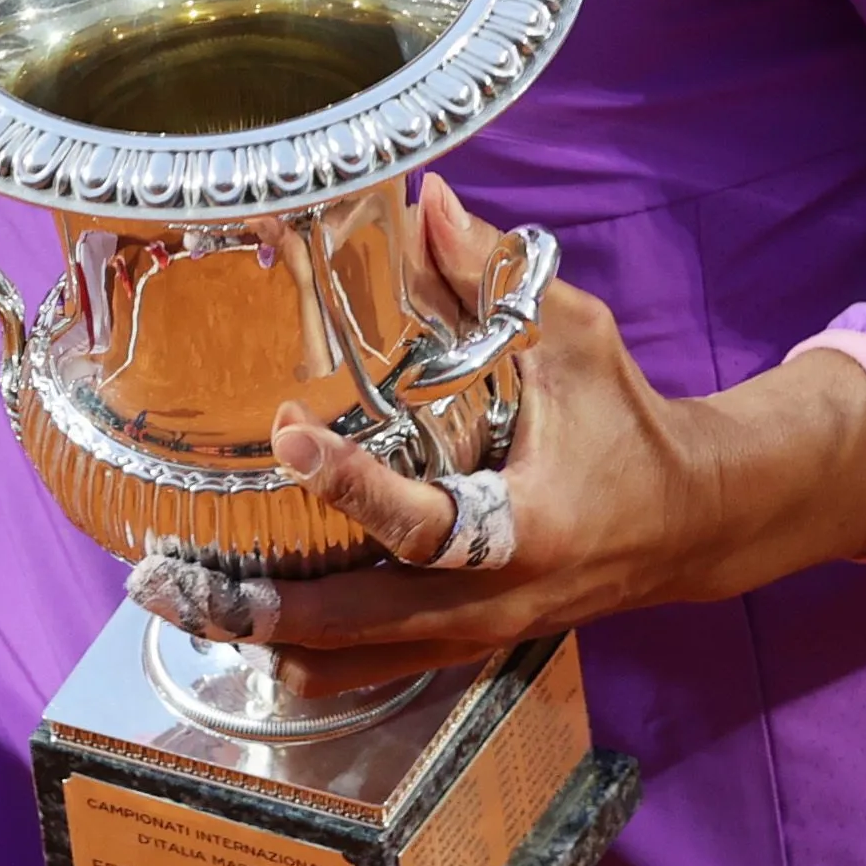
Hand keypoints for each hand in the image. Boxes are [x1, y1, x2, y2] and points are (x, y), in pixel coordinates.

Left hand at [129, 180, 865, 692]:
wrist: (689, 522)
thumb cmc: (628, 422)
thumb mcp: (573, 337)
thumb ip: (492, 275)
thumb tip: (424, 196)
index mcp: (526, 525)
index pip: (423, 518)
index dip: (351, 484)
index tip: (289, 435)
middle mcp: (496, 597)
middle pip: (365, 621)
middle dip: (268, 605)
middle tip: (176, 579)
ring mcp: (478, 633)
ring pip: (361, 661)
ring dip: (272, 638)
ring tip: (181, 606)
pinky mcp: (465, 646)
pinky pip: (377, 668)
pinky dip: (311, 656)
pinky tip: (240, 635)